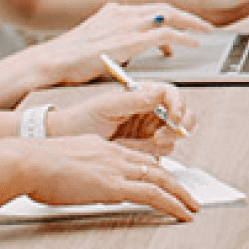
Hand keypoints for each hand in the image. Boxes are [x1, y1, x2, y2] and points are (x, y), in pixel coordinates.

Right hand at [16, 135, 200, 220]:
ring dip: (180, 194)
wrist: (26, 162)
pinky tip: (182, 214)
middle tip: (188, 195)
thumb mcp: (63, 164)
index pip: (136, 159)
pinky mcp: (113, 185)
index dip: (153, 170)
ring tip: (193, 207)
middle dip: (175, 182)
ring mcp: (115, 168)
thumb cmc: (33, 167)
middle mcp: (113, 154)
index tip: (164, 180)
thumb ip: (79, 173)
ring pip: (160, 178)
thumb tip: (84, 186)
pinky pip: (153, 194)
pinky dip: (172, 204)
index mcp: (100, 148)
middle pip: (154, 166)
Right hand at [26, 2, 206, 88]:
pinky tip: (194, 44)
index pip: (150, 8)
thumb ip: (116, 43)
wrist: (53, 62)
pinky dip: (184, 36)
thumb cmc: (70, 60)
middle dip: (188, 14)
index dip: (171, 14)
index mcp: (114, 11)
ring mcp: (127, 23)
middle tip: (204, 25)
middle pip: (165, 6)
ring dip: (192, 22)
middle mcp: (122, 11)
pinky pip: (166, 33)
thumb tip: (130, 52)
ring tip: (206, 31)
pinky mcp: (130, 39)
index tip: (184, 22)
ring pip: (170, 14)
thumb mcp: (98, 44)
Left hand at [50, 84, 191, 152]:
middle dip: (176, 128)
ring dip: (153, 144)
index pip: (173, 95)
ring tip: (128, 144)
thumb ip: (134, 100)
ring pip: (172, 139)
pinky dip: (146, 154)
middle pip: (182, 117)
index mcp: (142, 94)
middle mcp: (149, 111)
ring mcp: (149, 131)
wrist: (66, 144)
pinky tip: (127, 150)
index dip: (178, 106)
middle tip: (159, 137)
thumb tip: (159, 94)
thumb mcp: (106, 107)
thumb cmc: (79, 120)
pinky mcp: (145, 149)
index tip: (172, 118)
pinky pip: (159, 154)